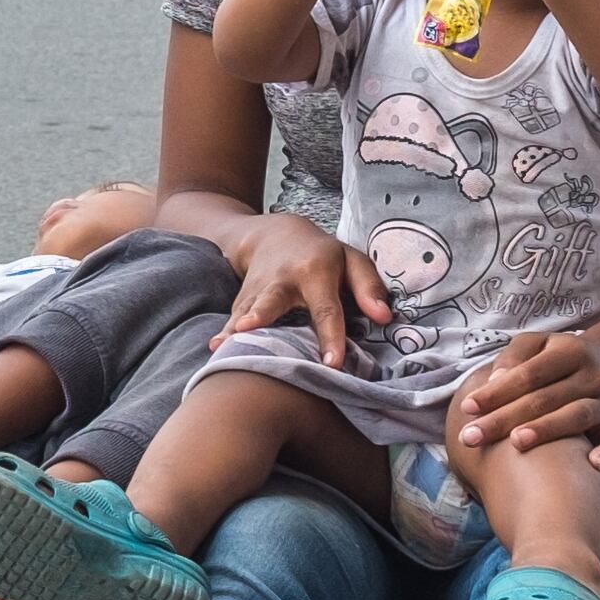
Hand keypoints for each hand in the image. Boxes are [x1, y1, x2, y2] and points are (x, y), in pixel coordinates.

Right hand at [213, 207, 385, 368]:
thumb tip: (384, 318)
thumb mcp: (352, 260)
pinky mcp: (241, 300)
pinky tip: (215, 349)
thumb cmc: (323, 256)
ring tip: (224, 346)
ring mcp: (257, 290)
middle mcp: (282, 280)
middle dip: (261, 314)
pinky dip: (224, 333)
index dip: (330, 336)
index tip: (332, 364)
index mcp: (316, 271)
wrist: (275, 234)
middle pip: (272, 299)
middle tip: (249, 329)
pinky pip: (233, 318)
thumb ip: (369, 287)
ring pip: (246, 310)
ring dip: (236, 328)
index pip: (325, 308)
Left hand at [451, 324, 599, 471]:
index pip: (528, 373)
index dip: (497, 391)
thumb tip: (493, 380)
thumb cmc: (561, 358)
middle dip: (505, 419)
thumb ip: (515, 357)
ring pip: (576, 416)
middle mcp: (591, 374)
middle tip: (471, 438)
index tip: (467, 409)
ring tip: (515, 444)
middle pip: (545, 398)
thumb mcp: (541, 345)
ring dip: (546, 430)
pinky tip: (592, 465)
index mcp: (568, 351)